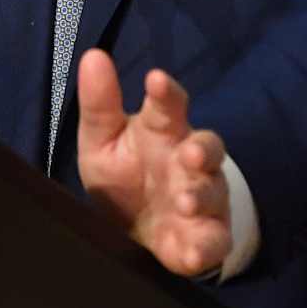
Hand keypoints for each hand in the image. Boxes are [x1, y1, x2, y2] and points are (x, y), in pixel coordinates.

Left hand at [75, 49, 230, 277]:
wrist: (137, 231)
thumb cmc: (126, 173)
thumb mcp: (103, 139)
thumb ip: (99, 103)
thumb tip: (92, 56)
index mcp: (163, 131)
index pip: (170, 105)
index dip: (166, 92)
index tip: (155, 80)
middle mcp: (189, 162)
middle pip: (209, 148)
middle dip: (203, 150)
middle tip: (189, 153)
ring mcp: (202, 200)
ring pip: (213, 194)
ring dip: (202, 197)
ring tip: (185, 202)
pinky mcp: (203, 239)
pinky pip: (213, 242)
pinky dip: (205, 247)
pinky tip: (193, 251)